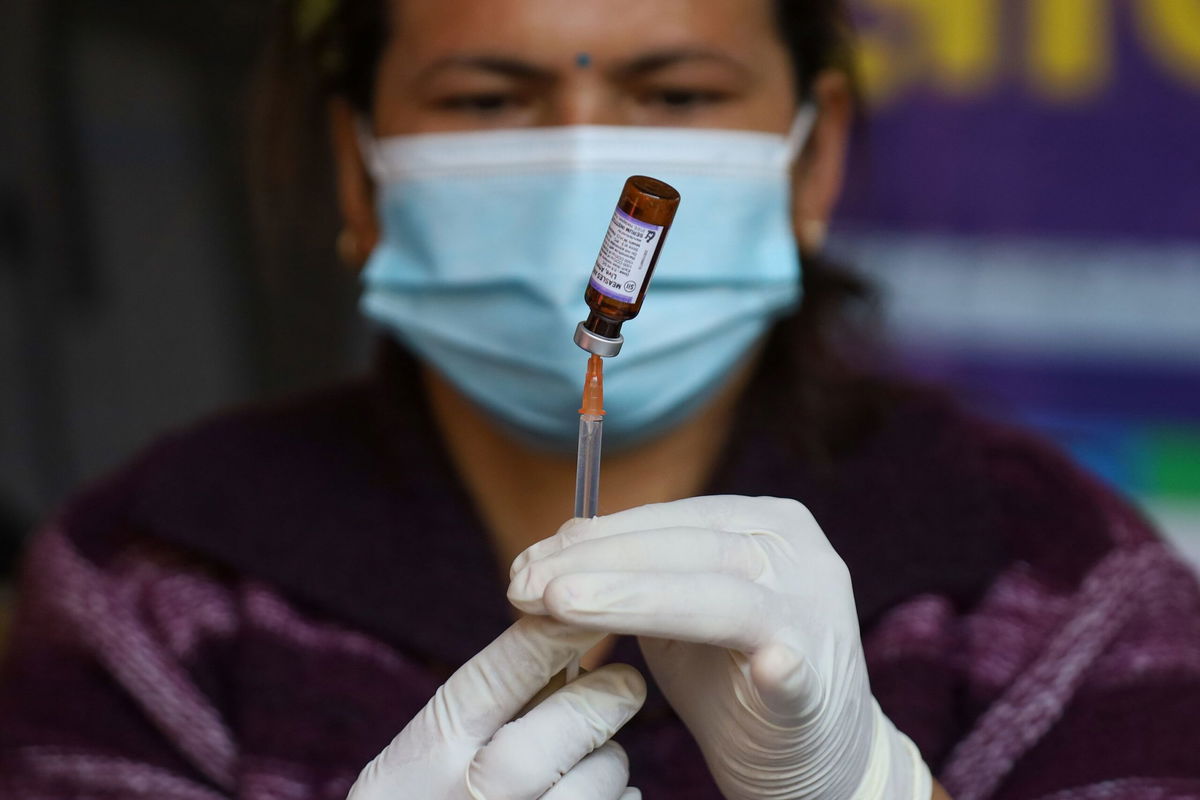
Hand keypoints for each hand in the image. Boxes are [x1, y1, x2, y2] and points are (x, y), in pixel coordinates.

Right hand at [347, 616, 644, 799]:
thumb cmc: (429, 796)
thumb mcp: (433, 751)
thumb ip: (493, 703)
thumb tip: (568, 637)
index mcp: (424, 757)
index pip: (486, 685)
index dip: (543, 641)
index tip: (584, 610)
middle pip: (538, 748)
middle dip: (593, 705)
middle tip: (628, 681)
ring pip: (585, 793)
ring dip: (608, 764)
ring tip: (603, 754)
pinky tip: (604, 793)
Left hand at [507, 496, 931, 799]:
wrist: (815, 761)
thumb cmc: (732, 680)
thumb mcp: (675, 616)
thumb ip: (629, 578)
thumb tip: (548, 551)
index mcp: (762, 525)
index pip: (669, 520)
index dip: (595, 537)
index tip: (525, 563)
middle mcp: (794, 554)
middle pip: (687, 546)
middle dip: (597, 562)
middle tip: (524, 585)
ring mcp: (815, 612)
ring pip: (719, 593)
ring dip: (631, 595)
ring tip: (558, 604)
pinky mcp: (819, 678)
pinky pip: (787, 665)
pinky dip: (768, 663)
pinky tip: (747, 664)